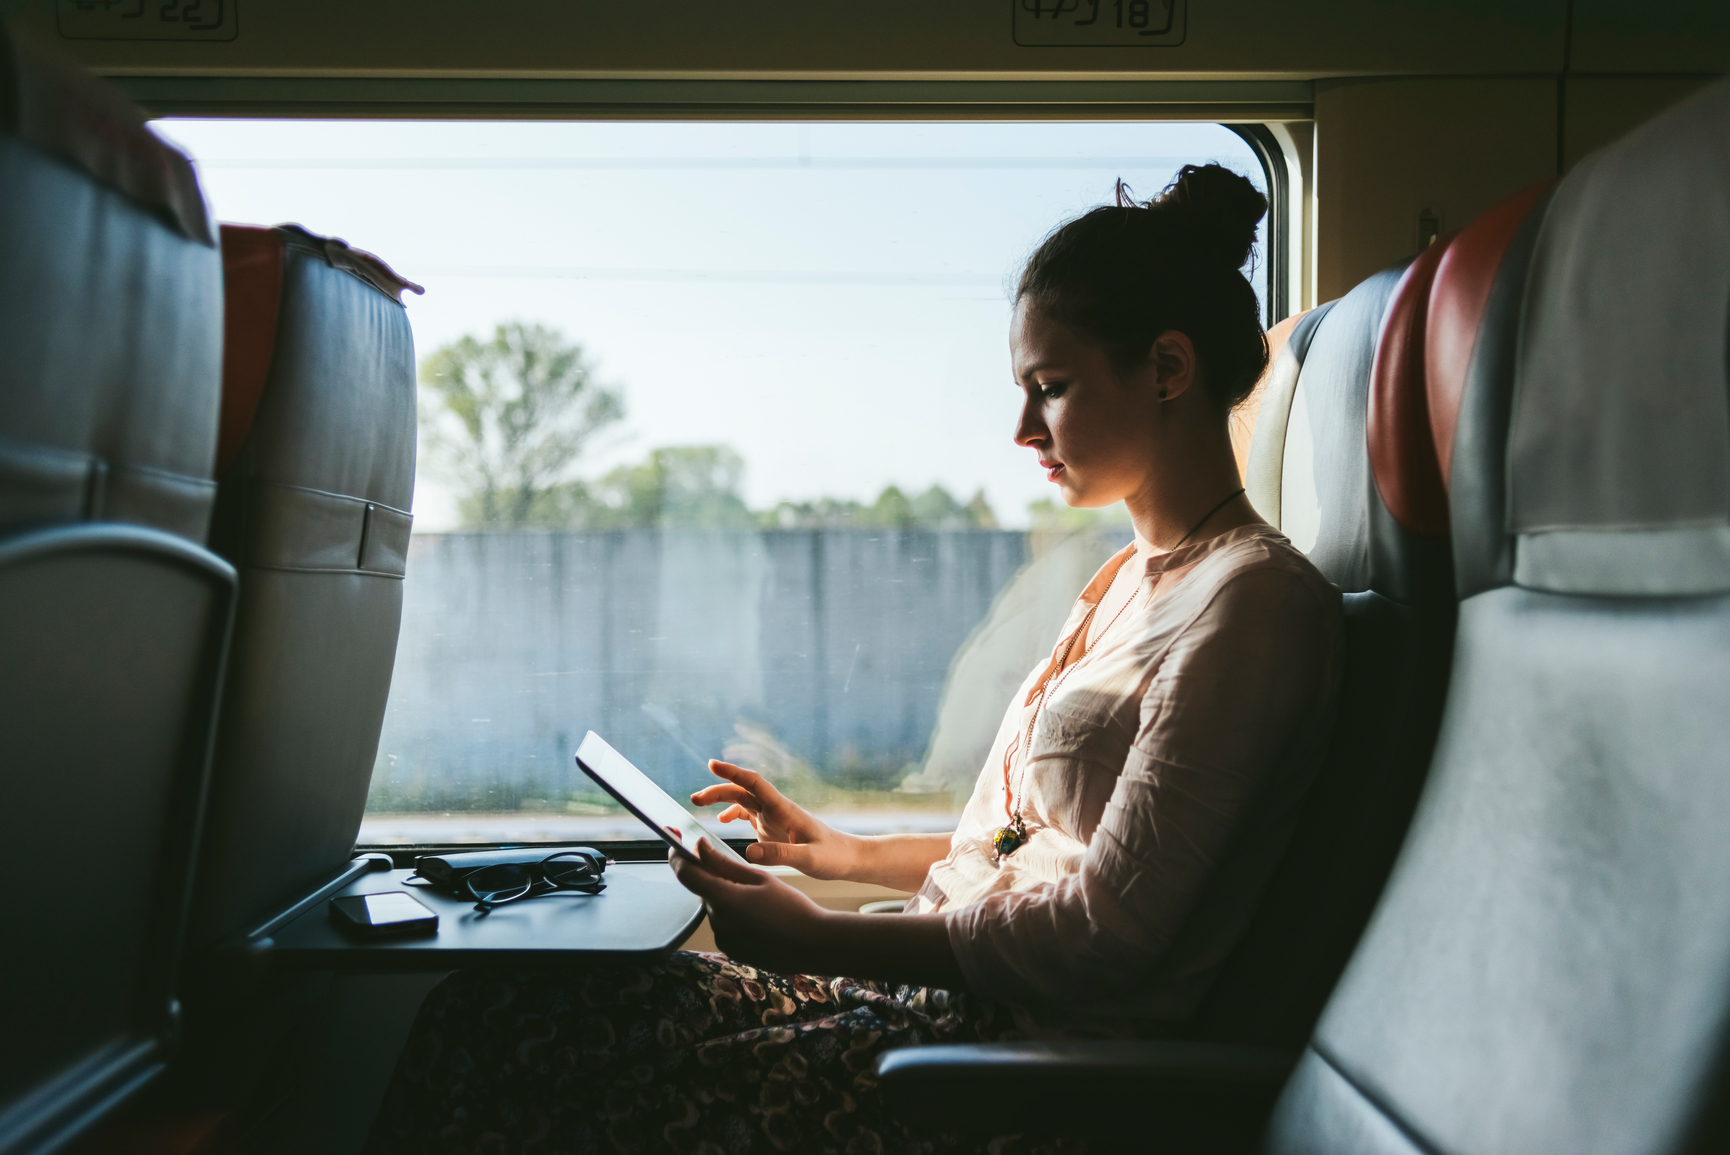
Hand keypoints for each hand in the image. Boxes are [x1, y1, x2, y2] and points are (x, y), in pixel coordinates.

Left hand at [670, 837, 964, 986]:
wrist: (814, 944)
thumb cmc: (792, 907)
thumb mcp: (760, 878)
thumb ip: (724, 864)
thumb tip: (699, 848)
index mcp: (725, 900)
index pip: (686, 875)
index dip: (678, 858)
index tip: (678, 845)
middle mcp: (718, 922)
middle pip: (705, 891)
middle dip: (715, 879)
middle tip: (740, 872)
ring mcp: (724, 940)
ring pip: (717, 908)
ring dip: (727, 899)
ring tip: (760, 900)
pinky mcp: (732, 951)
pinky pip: (726, 926)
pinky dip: (736, 917)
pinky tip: (761, 917)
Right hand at [690, 760, 858, 878]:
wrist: (849, 858)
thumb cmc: (834, 856)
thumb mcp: (809, 859)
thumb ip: (781, 854)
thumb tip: (749, 852)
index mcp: (784, 810)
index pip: (755, 784)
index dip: (733, 773)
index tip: (712, 765)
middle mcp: (777, 810)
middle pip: (742, 791)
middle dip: (718, 789)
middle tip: (694, 798)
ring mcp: (774, 818)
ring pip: (742, 801)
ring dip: (721, 800)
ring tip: (698, 804)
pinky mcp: (774, 828)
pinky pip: (748, 815)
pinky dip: (732, 814)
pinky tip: (722, 822)